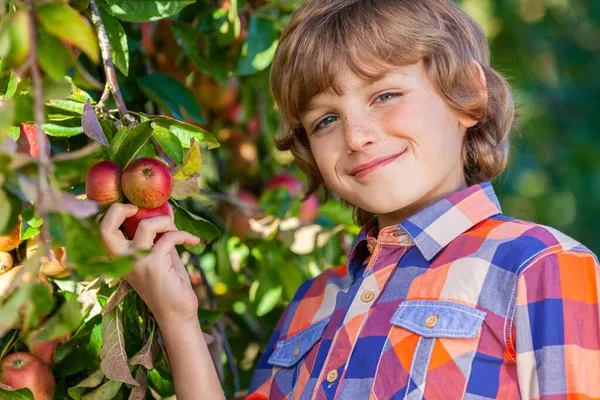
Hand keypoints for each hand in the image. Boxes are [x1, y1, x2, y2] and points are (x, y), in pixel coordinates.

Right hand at [100, 203, 200, 322]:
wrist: (178, 315)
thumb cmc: (170, 286)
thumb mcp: (162, 256)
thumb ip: (160, 236)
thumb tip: (167, 210)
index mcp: (121, 260)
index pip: (103, 232)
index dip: (113, 213)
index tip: (135, 208)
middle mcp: (123, 262)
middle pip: (105, 228)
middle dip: (120, 209)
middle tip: (139, 208)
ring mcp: (136, 264)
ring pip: (146, 226)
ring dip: (166, 222)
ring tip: (177, 230)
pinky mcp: (154, 266)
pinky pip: (170, 238)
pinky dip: (184, 235)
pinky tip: (194, 241)